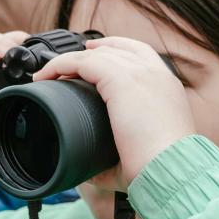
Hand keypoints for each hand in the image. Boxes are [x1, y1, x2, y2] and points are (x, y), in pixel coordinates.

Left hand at [30, 36, 194, 184]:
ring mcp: (139, 73)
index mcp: (166, 87)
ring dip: (70, 61)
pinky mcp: (121, 79)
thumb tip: (89, 168)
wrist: (171, 170)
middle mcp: (155, 74)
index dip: (114, 49)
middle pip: (116, 48)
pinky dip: (61, 65)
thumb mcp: (141, 153)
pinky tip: (47, 75)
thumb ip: (115, 156)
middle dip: (89, 53)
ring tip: (48, 74)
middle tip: (64, 65)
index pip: (140, 53)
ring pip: (97, 54)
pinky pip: (83, 61)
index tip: (92, 55)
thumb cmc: (160, 169)